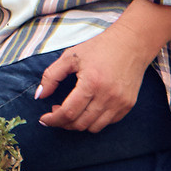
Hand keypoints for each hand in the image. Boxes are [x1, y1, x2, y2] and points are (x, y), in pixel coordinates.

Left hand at [35, 24, 160, 132]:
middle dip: (63, 123)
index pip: (68, 112)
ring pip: (94, 127)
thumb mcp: (71, 56)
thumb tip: (38, 96)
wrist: (132, 43)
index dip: (53, 119)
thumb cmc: (100, 47)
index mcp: (91, 82)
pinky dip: (94, 121)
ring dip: (78, 124)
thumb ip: (51, 76)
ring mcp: (120, 103)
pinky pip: (107, 123)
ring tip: (71, 111)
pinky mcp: (128, 105)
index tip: (44, 119)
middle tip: (56, 111)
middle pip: (80, 124)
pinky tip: (88, 108)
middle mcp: (108, 96)